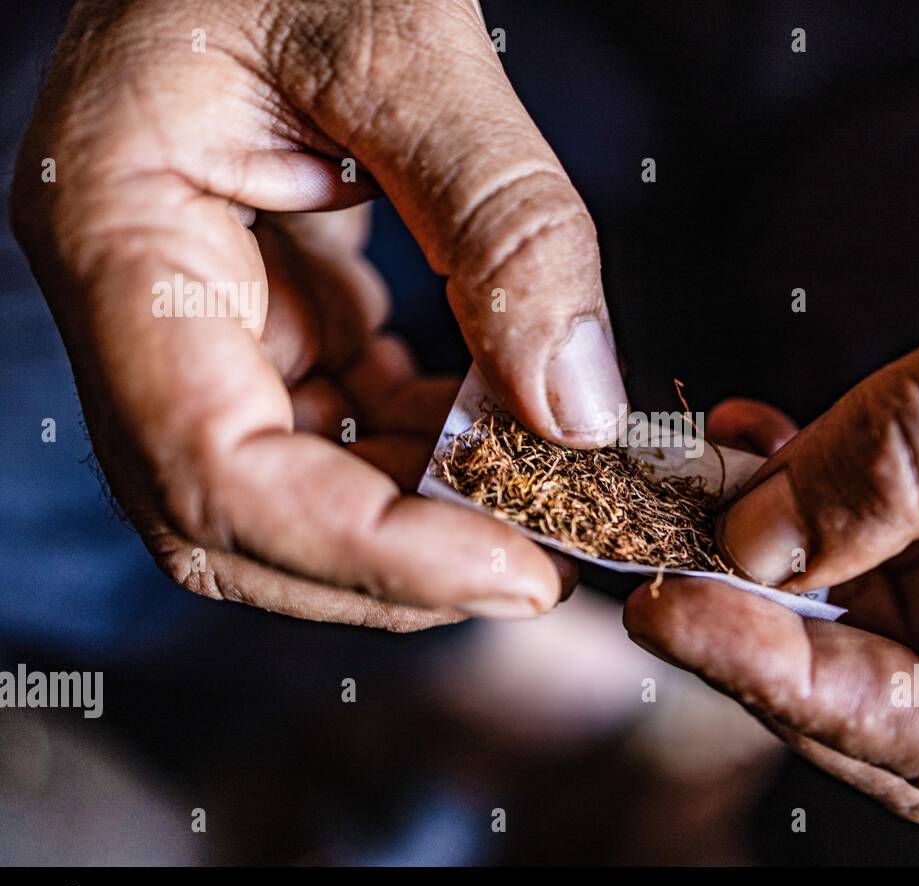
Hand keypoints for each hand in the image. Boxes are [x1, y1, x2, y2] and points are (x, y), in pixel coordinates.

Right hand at [12, 0, 619, 626]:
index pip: (213, 468)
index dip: (365, 552)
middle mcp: (137, 297)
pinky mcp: (259, 307)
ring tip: (537, 494)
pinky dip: (415, 452)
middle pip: (233, 518)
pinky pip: (328, 424)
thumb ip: (498, 217)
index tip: (515, 573)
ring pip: (285, 488)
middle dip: (388, 567)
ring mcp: (195, 310)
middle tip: (538, 564)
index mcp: (115, 232)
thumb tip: (576, 406)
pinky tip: (496, 428)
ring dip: (413, 518)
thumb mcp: (402, 39)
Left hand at [626, 60, 918, 820]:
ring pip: (873, 595)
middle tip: (665, 555)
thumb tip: (761, 541)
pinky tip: (752, 439)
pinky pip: (879, 510)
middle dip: (773, 628)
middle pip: (896, 681)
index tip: (686, 616)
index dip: (807, 690)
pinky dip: (808, 479)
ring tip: (692, 483)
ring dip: (772, 547)